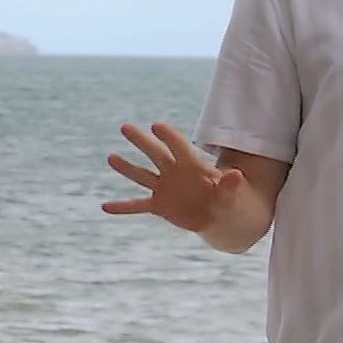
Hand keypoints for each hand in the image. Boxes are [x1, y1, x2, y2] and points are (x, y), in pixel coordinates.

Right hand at [102, 122, 242, 232]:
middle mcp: (175, 173)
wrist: (220, 216)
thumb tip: (237, 175)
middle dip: (142, 141)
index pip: (179, 146)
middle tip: (125, 126)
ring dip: (127, 167)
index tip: (156, 125)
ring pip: (142, 176)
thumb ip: (230, 185)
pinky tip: (105, 206)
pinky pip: (138, 205)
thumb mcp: (232, 193)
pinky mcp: (159, 205)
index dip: (169, 136)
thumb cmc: (228, 198)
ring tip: (111, 157)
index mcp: (193, 166)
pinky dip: (123, 207)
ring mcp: (165, 188)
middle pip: (156, 154)